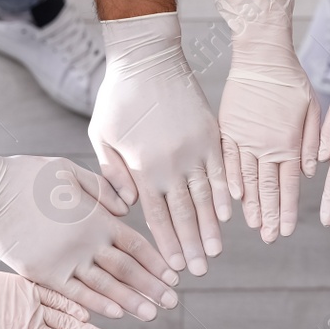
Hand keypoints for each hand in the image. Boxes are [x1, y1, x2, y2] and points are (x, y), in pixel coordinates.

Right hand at [0, 142, 178, 320]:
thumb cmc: (27, 176)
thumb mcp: (70, 172)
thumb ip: (101, 191)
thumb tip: (126, 210)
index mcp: (95, 217)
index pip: (135, 244)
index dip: (156, 262)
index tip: (173, 276)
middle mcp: (85, 242)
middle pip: (127, 269)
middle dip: (151, 287)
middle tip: (172, 302)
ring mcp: (65, 260)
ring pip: (105, 286)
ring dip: (130, 301)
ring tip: (151, 314)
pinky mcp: (43, 273)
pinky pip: (75, 293)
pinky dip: (96, 304)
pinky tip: (115, 314)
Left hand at [91, 13, 229, 276]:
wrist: (149, 57)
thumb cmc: (118, 96)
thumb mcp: (102, 134)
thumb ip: (113, 173)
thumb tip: (127, 207)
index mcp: (143, 166)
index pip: (158, 214)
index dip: (168, 243)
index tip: (175, 265)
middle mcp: (172, 162)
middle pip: (185, 213)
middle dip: (192, 246)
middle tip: (200, 271)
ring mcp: (195, 148)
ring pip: (205, 197)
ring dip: (211, 228)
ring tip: (216, 251)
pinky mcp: (210, 133)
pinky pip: (221, 171)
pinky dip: (224, 195)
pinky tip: (228, 215)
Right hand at [217, 0, 319, 242]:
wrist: (261, 56)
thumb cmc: (291, 80)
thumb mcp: (312, 109)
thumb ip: (312, 142)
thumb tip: (308, 173)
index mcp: (288, 142)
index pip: (289, 185)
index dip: (288, 210)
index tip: (287, 230)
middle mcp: (265, 146)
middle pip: (267, 189)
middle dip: (270, 216)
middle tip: (271, 238)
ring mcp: (244, 139)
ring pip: (248, 180)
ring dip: (251, 205)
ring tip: (254, 226)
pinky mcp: (228, 130)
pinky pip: (228, 161)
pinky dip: (231, 181)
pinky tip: (234, 198)